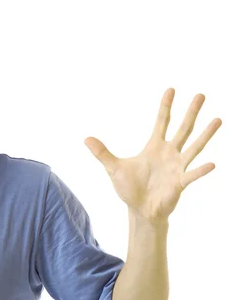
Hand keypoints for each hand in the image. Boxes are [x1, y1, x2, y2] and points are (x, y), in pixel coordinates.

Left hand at [85, 88, 221, 222]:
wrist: (140, 210)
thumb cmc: (129, 189)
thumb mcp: (113, 168)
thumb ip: (102, 153)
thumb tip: (86, 138)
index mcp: (154, 147)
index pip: (162, 122)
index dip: (165, 106)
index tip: (171, 89)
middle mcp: (169, 153)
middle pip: (183, 129)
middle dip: (191, 112)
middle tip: (201, 95)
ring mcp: (177, 167)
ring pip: (194, 147)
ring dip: (206, 134)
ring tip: (218, 119)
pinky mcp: (179, 183)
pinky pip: (192, 175)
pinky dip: (200, 170)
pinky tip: (211, 164)